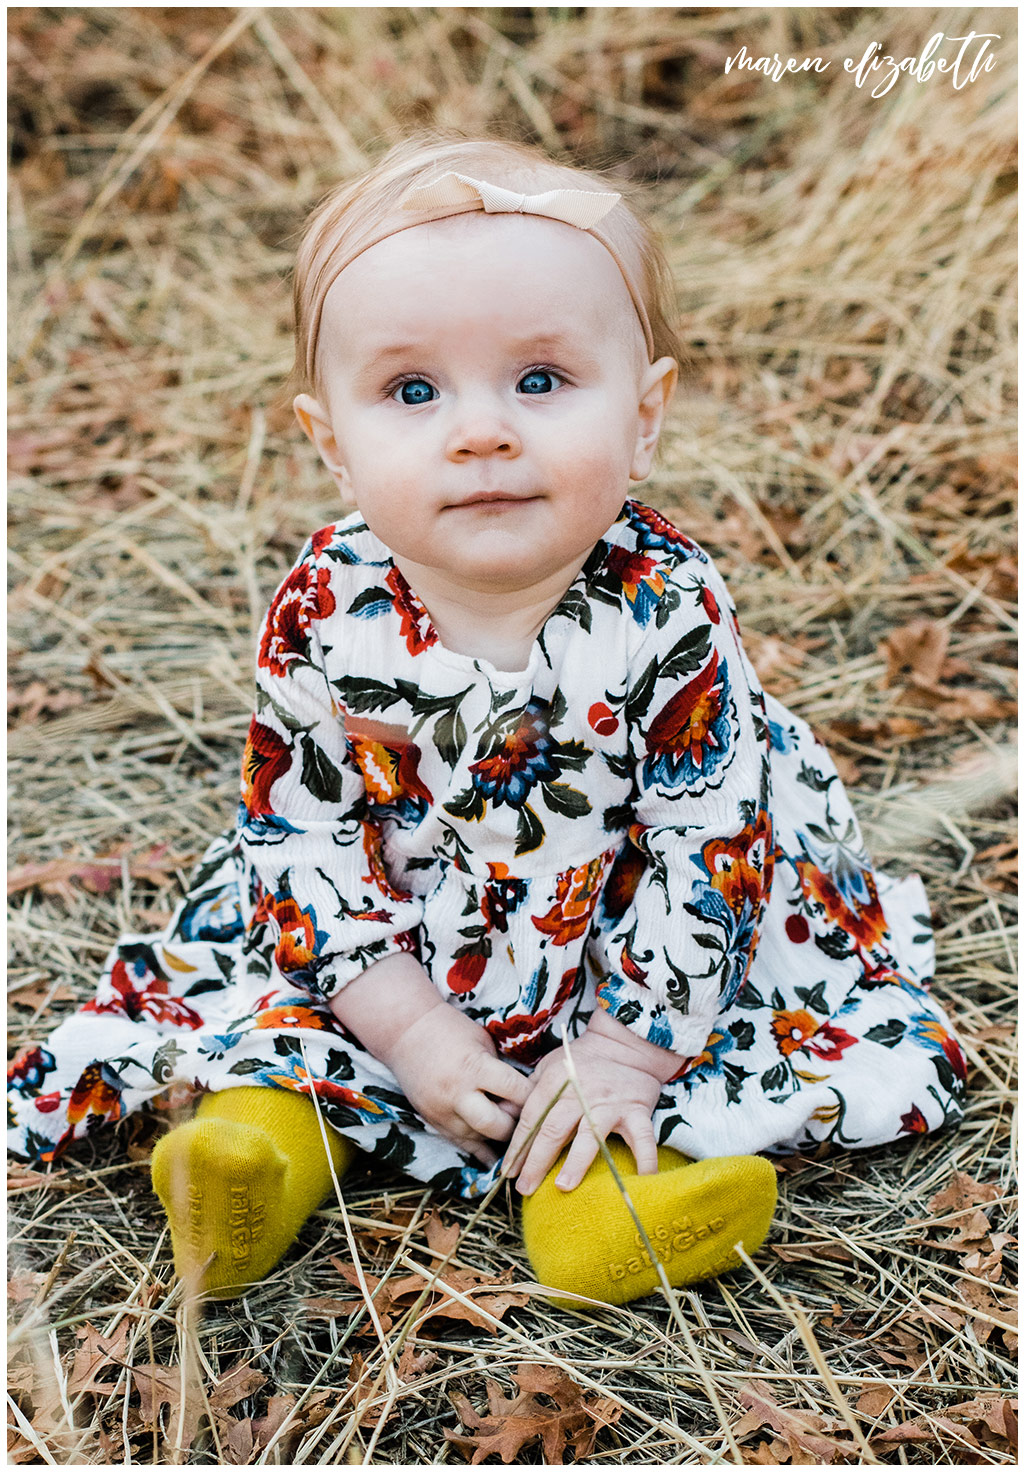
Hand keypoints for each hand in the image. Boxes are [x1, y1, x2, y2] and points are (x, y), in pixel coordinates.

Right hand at [385, 1003, 529, 1166]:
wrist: (405, 1031)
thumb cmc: (451, 1030)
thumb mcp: (483, 1042)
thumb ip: (501, 1070)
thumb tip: (527, 1095)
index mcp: (475, 1068)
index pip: (515, 1092)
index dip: (535, 1098)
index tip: (546, 1100)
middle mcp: (458, 1094)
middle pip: (498, 1126)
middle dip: (517, 1124)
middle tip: (526, 1117)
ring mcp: (443, 1112)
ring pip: (480, 1141)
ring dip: (500, 1138)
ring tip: (515, 1132)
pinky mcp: (433, 1122)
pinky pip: (462, 1146)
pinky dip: (482, 1152)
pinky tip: (499, 1160)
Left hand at [504, 1007, 678, 1194]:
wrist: (624, 1045)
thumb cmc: (580, 1063)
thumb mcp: (547, 1069)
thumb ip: (527, 1094)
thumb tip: (503, 1119)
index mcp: (555, 1081)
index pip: (531, 1118)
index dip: (518, 1146)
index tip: (509, 1171)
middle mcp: (581, 1093)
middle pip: (554, 1130)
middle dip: (537, 1161)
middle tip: (525, 1188)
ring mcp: (610, 1104)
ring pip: (591, 1135)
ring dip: (576, 1163)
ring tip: (562, 1186)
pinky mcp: (637, 1111)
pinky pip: (643, 1140)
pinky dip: (645, 1161)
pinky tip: (641, 1182)